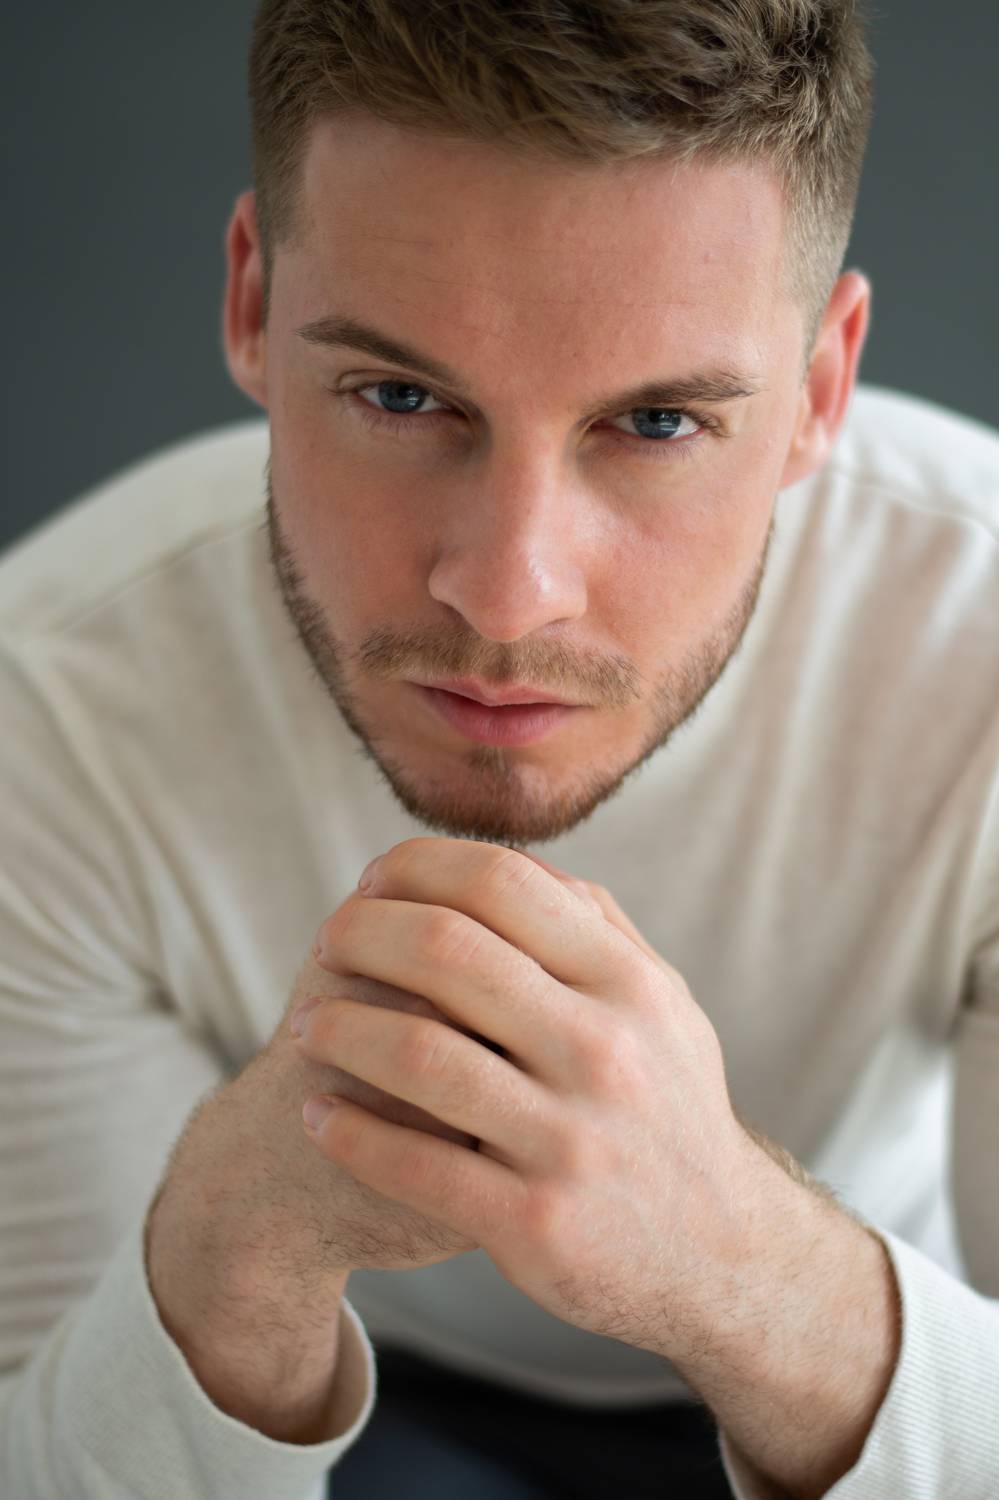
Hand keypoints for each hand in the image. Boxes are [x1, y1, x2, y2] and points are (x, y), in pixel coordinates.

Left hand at [295, 837, 755, 1360]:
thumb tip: (504, 861)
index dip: (419, 867)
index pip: (503, 882)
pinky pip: (413, 1166)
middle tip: (327, 943)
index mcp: (628, 985)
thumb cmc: (668, 1108)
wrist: (722, 1257)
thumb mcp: (661, 1006)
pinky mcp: (533, 1223)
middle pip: (447, 952)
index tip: (375, 882)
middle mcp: (605, 1052)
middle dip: (362, 933)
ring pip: (418, 1056)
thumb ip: (594, 928)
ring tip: (306, 1025)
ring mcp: (570, 1141)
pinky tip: (318, 1113)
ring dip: (339, 1028)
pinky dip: (347, 1132)